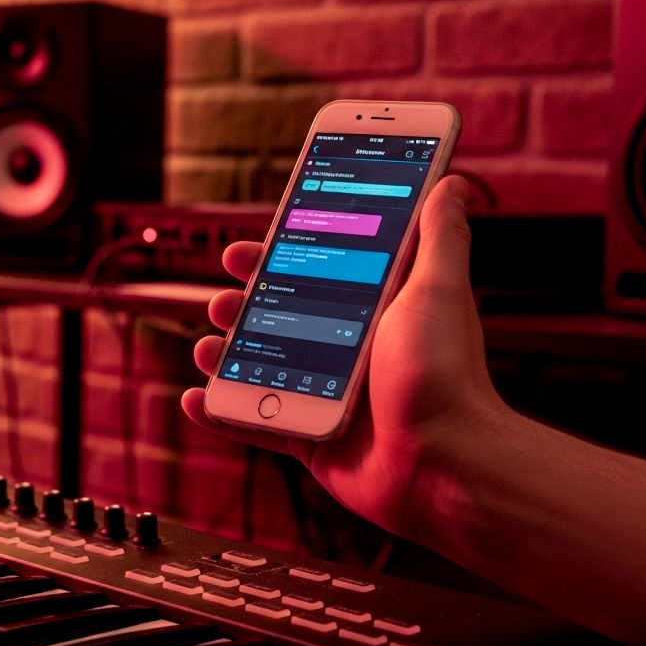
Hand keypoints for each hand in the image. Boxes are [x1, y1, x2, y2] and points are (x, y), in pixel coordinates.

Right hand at [181, 176, 507, 537]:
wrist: (443, 464)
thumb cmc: (445, 376)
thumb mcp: (438, 288)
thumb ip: (438, 234)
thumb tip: (450, 181)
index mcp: (374, 312)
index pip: (316, 272)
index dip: (275, 258)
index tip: (245, 248)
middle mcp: (348, 352)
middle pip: (278, 318)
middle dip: (241, 305)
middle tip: (222, 300)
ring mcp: (326, 396)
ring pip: (259, 367)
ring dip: (224, 355)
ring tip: (208, 348)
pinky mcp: (311, 437)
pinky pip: (254, 423)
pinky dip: (220, 413)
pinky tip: (196, 398)